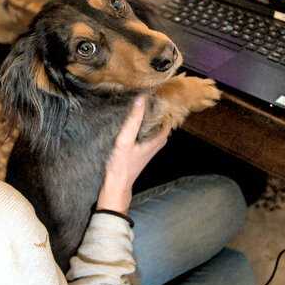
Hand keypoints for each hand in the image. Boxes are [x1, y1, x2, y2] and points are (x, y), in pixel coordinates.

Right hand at [97, 96, 170, 213]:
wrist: (116, 185)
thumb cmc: (121, 164)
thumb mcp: (125, 139)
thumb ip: (133, 120)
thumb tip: (141, 99)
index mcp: (155, 141)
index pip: (168, 124)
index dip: (167, 112)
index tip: (162, 100)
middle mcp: (154, 146)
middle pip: (163, 129)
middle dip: (162, 117)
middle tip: (156, 103)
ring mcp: (147, 151)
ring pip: (156, 134)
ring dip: (154, 124)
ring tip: (148, 111)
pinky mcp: (140, 154)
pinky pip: (148, 139)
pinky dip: (146, 130)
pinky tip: (137, 127)